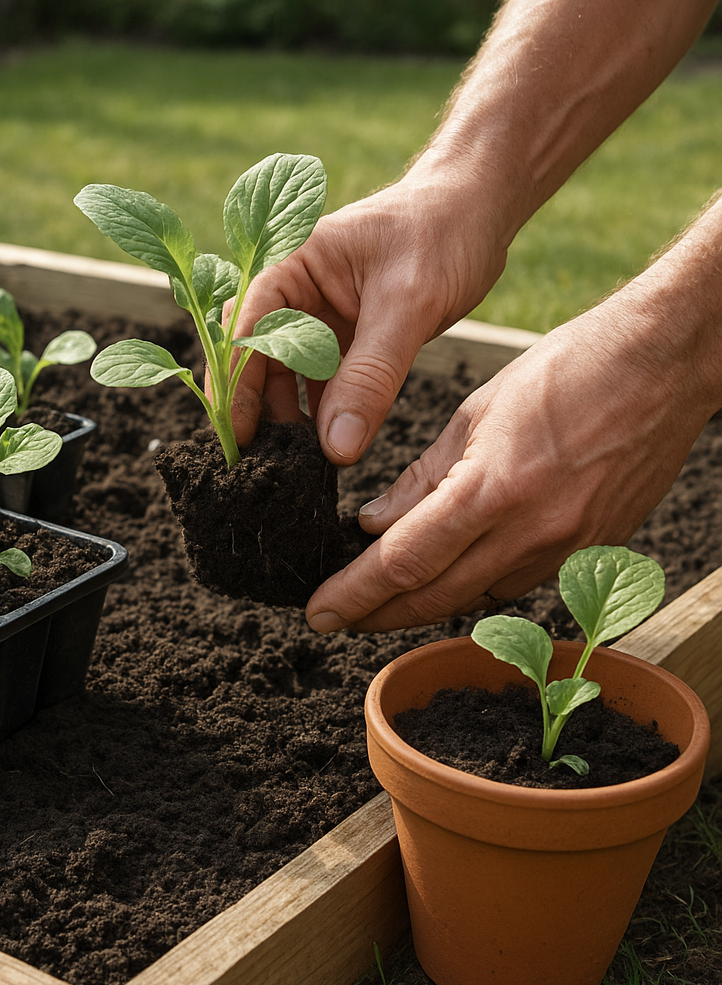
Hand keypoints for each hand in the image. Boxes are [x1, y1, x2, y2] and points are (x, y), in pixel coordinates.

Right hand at [228, 168, 511, 465]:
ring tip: (301, 465)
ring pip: (287, 379)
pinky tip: (330, 448)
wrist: (479, 210)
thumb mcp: (409, 304)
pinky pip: (321, 385)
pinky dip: (324, 417)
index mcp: (290, 264)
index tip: (242, 438)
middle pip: (256, 360)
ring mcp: (316, 319)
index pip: (245, 331)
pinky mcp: (342, 342)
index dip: (237, 387)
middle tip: (267, 465)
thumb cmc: (442, 232)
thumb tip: (337, 446)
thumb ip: (370, 376)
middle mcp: (293, 294)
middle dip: (260, 410)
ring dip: (292, 420)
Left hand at [304, 300, 712, 631]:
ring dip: (422, 604)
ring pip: (474, 599)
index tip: (319, 612)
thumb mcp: (476, 412)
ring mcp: (568, 549)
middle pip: (434, 597)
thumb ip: (422, 476)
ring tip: (381, 598)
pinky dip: (473, 587)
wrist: (665, 364)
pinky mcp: (591, 551)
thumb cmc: (567, 370)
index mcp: (493, 488)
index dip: (354, 595)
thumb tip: (375, 524)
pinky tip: (449, 574)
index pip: (403, 561)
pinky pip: (517, 585)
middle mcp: (532, 532)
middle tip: (336, 620)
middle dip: (376, 616)